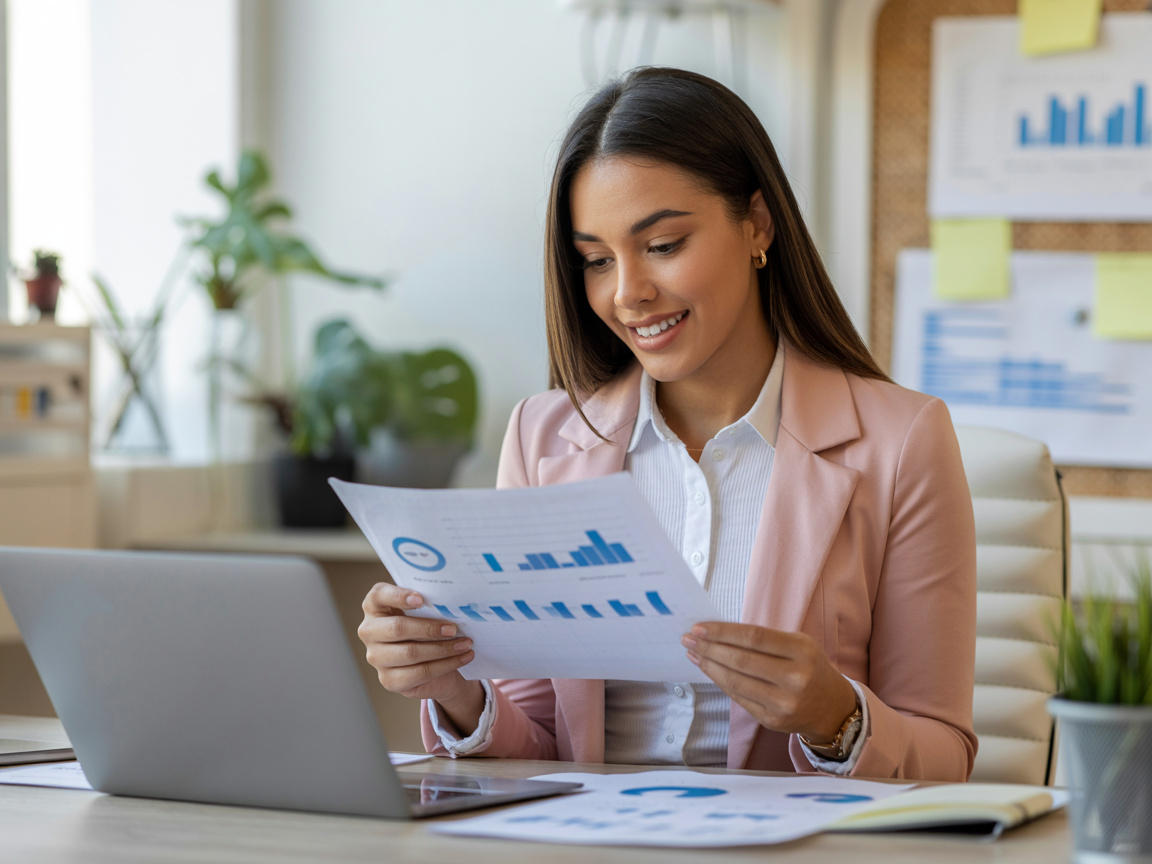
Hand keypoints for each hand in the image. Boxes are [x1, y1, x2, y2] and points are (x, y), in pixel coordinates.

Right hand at [358, 583, 484, 733]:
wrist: (432, 660)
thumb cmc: (427, 626)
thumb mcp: (425, 610)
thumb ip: (429, 603)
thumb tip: (451, 603)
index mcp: (375, 606)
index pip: (379, 595)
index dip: (399, 596)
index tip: (421, 599)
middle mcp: (369, 631)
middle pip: (397, 628)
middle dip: (429, 628)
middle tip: (454, 629)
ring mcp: (376, 657)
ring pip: (410, 653)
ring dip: (443, 649)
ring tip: (466, 644)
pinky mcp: (389, 680)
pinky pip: (420, 673)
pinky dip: (446, 665)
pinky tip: (462, 658)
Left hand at [681, 623, 857, 744]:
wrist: (832, 707)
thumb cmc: (809, 667)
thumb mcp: (798, 645)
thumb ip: (764, 640)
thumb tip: (718, 633)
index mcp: (802, 651)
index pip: (754, 637)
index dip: (723, 632)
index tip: (700, 627)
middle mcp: (795, 678)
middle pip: (742, 660)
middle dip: (710, 648)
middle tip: (689, 638)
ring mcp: (784, 703)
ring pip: (736, 681)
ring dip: (709, 665)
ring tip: (693, 653)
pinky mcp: (772, 720)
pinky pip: (739, 697)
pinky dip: (720, 682)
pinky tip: (708, 670)